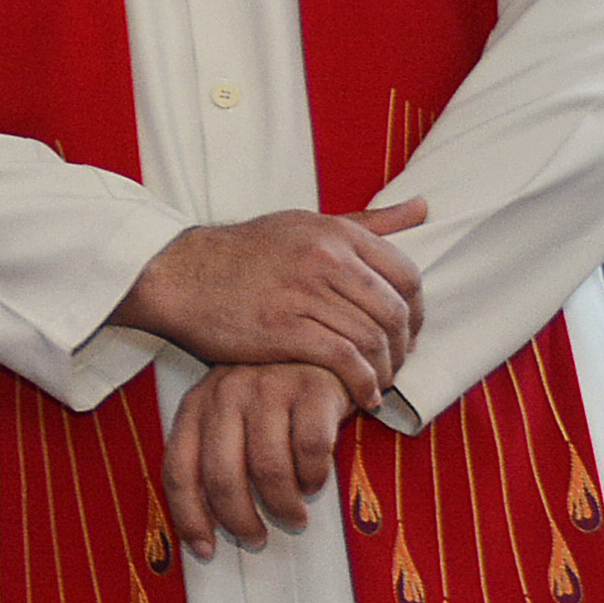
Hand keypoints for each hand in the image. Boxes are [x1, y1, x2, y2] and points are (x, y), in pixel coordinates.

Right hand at [114, 199, 429, 410]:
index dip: (417, 311)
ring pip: (372, 339)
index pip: (406, 275)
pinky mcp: (283, 329)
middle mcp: (326, 259)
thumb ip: (366, 221)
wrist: (179, 275)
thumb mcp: (306, 224)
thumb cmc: (244, 252)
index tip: (409, 333)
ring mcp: (304, 294)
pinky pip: (344, 361)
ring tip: (379, 384)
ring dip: (385, 370)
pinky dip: (362, 384)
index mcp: (336, 233)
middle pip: (394, 312)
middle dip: (404, 347)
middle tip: (396, 365)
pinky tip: (362, 396)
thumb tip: (424, 206)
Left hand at [157, 360, 359, 559]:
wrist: (321, 347)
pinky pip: (312, 451)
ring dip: (283, 505)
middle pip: (222, 477)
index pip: (179, 470)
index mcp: (197, 405)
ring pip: (269, 469)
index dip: (189, 517)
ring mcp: (270, 388)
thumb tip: (206, 522)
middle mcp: (227, 394)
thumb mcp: (229, 414)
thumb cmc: (272, 392)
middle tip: (256, 537)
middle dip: (240, 520)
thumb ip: (213, 454)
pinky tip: (314, 480)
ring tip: (293, 514)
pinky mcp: (313, 388)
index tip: (204, 549)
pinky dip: (314, 476)